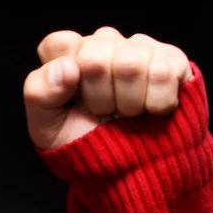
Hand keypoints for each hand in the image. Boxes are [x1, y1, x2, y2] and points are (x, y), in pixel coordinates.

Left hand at [23, 25, 194, 151]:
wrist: (129, 168)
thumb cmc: (83, 143)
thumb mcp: (47, 128)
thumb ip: (40, 94)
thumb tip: (66, 67)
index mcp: (68, 55)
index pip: (59, 43)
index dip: (64, 77)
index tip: (71, 99)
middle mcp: (103, 43)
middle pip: (95, 59)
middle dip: (98, 98)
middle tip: (102, 113)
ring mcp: (139, 48)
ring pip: (131, 65)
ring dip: (128, 103)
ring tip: (127, 113)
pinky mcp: (172, 59)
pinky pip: (164, 73)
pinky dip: (156, 104)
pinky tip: (151, 110)